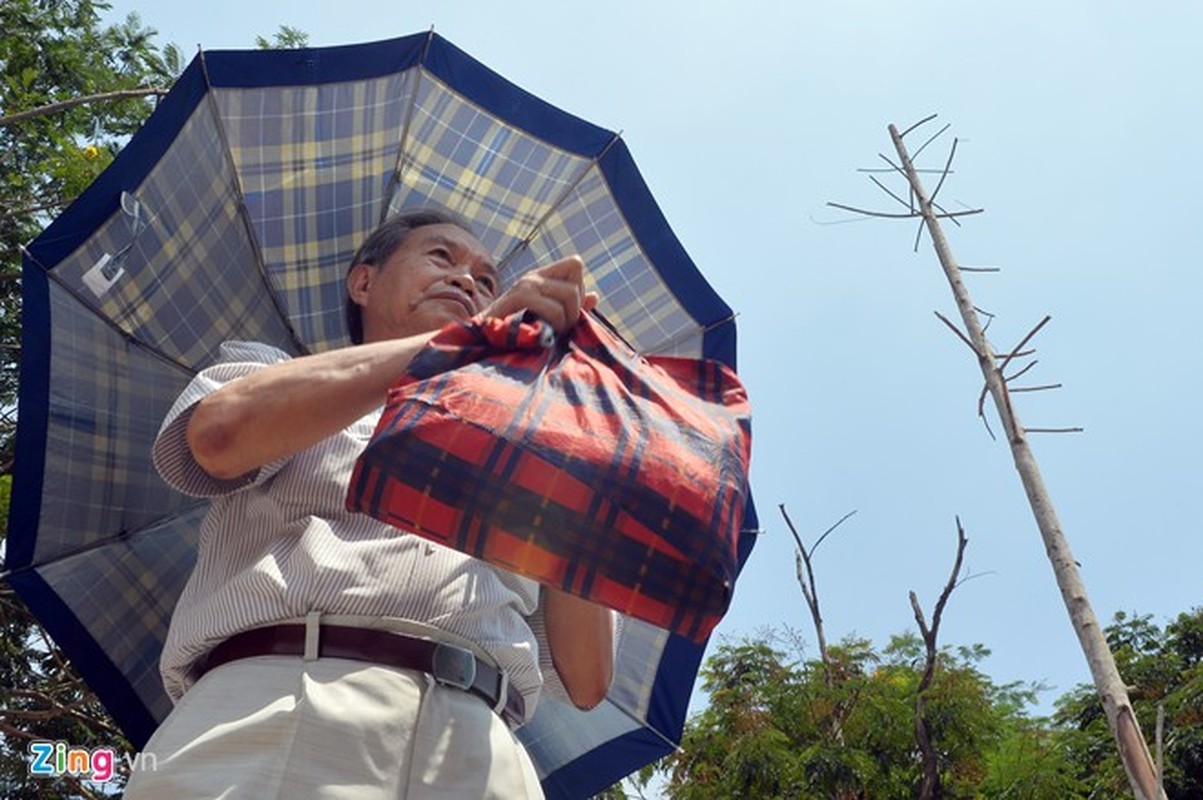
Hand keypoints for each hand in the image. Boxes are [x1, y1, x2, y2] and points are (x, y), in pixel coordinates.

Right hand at [483, 256, 598, 333]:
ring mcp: (525, 285)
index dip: (578, 290)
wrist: (482, 345)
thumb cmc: (516, 337)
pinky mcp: (518, 298)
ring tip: (548, 333)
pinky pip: (553, 308)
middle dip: (574, 313)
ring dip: (565, 322)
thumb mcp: (548, 320)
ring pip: (569, 295)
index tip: (566, 313)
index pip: (575, 264)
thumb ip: (572, 308)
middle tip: (558, 330)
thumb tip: (594, 296)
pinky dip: (554, 325)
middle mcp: (533, 277)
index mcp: (541, 278)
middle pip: (575, 285)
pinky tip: (540, 334)